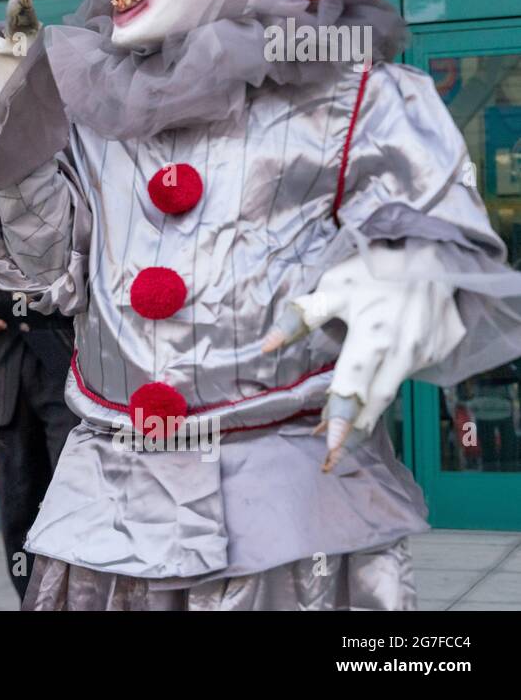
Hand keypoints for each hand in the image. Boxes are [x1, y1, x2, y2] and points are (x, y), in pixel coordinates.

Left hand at [261, 244, 464, 472]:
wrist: (435, 251)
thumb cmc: (375, 268)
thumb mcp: (333, 286)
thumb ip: (301, 318)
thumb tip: (266, 346)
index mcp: (373, 337)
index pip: (353, 385)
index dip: (340, 417)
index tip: (328, 445)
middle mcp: (404, 351)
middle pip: (375, 402)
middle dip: (352, 432)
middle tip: (330, 457)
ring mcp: (427, 353)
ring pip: (393, 390)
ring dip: (368, 411)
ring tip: (341, 427)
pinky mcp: (442, 351)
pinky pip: (412, 372)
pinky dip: (390, 380)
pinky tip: (376, 379)